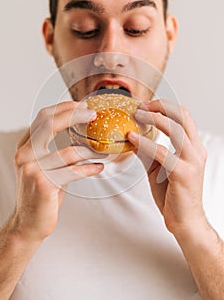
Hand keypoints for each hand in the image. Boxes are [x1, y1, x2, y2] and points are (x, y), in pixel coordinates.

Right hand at [13, 101, 103, 241]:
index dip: (63, 108)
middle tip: (93, 115)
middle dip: (74, 116)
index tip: (81, 106)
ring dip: (91, 150)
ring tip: (103, 151)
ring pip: (69, 151)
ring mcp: (32, 168)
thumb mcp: (44, 166)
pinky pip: (74, 170)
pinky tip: (99, 167)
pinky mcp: (44, 183)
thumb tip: (82, 136)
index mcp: (24, 147)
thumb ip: (56, 150)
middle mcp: (24, 154)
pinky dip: (89, 168)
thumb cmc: (41, 192)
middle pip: (50, 124)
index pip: (42, 118)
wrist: (29, 222)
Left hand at [128, 99, 206, 235]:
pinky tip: (132, 138)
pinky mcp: (182, 174)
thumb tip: (131, 137)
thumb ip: (148, 152)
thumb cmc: (173, 194)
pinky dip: (145, 142)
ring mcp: (191, 162)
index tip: (145, 105)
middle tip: (140, 107)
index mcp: (193, 147)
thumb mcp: (158, 167)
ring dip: (154, 119)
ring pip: (175, 129)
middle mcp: (196, 151)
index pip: (184, 116)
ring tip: (137, 116)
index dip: (165, 106)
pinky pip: (162, 152)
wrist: (185, 221)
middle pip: (182, 116)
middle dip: (160, 107)